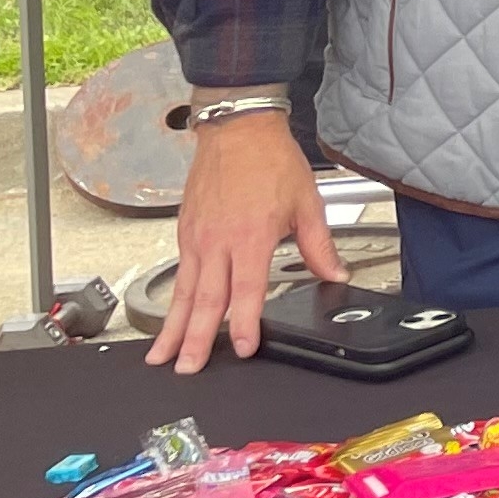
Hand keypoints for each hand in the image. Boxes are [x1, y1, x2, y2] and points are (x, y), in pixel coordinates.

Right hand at [153, 107, 337, 372]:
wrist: (237, 129)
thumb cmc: (271, 160)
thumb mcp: (307, 203)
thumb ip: (319, 245)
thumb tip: (336, 273)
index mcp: (251, 236)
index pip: (246, 290)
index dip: (243, 323)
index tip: (243, 347)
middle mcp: (218, 241)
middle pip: (205, 300)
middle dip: (195, 339)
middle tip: (188, 368)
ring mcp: (197, 238)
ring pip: (183, 292)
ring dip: (173, 328)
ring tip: (163, 357)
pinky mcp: (185, 232)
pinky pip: (179, 275)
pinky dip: (172, 301)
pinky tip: (168, 319)